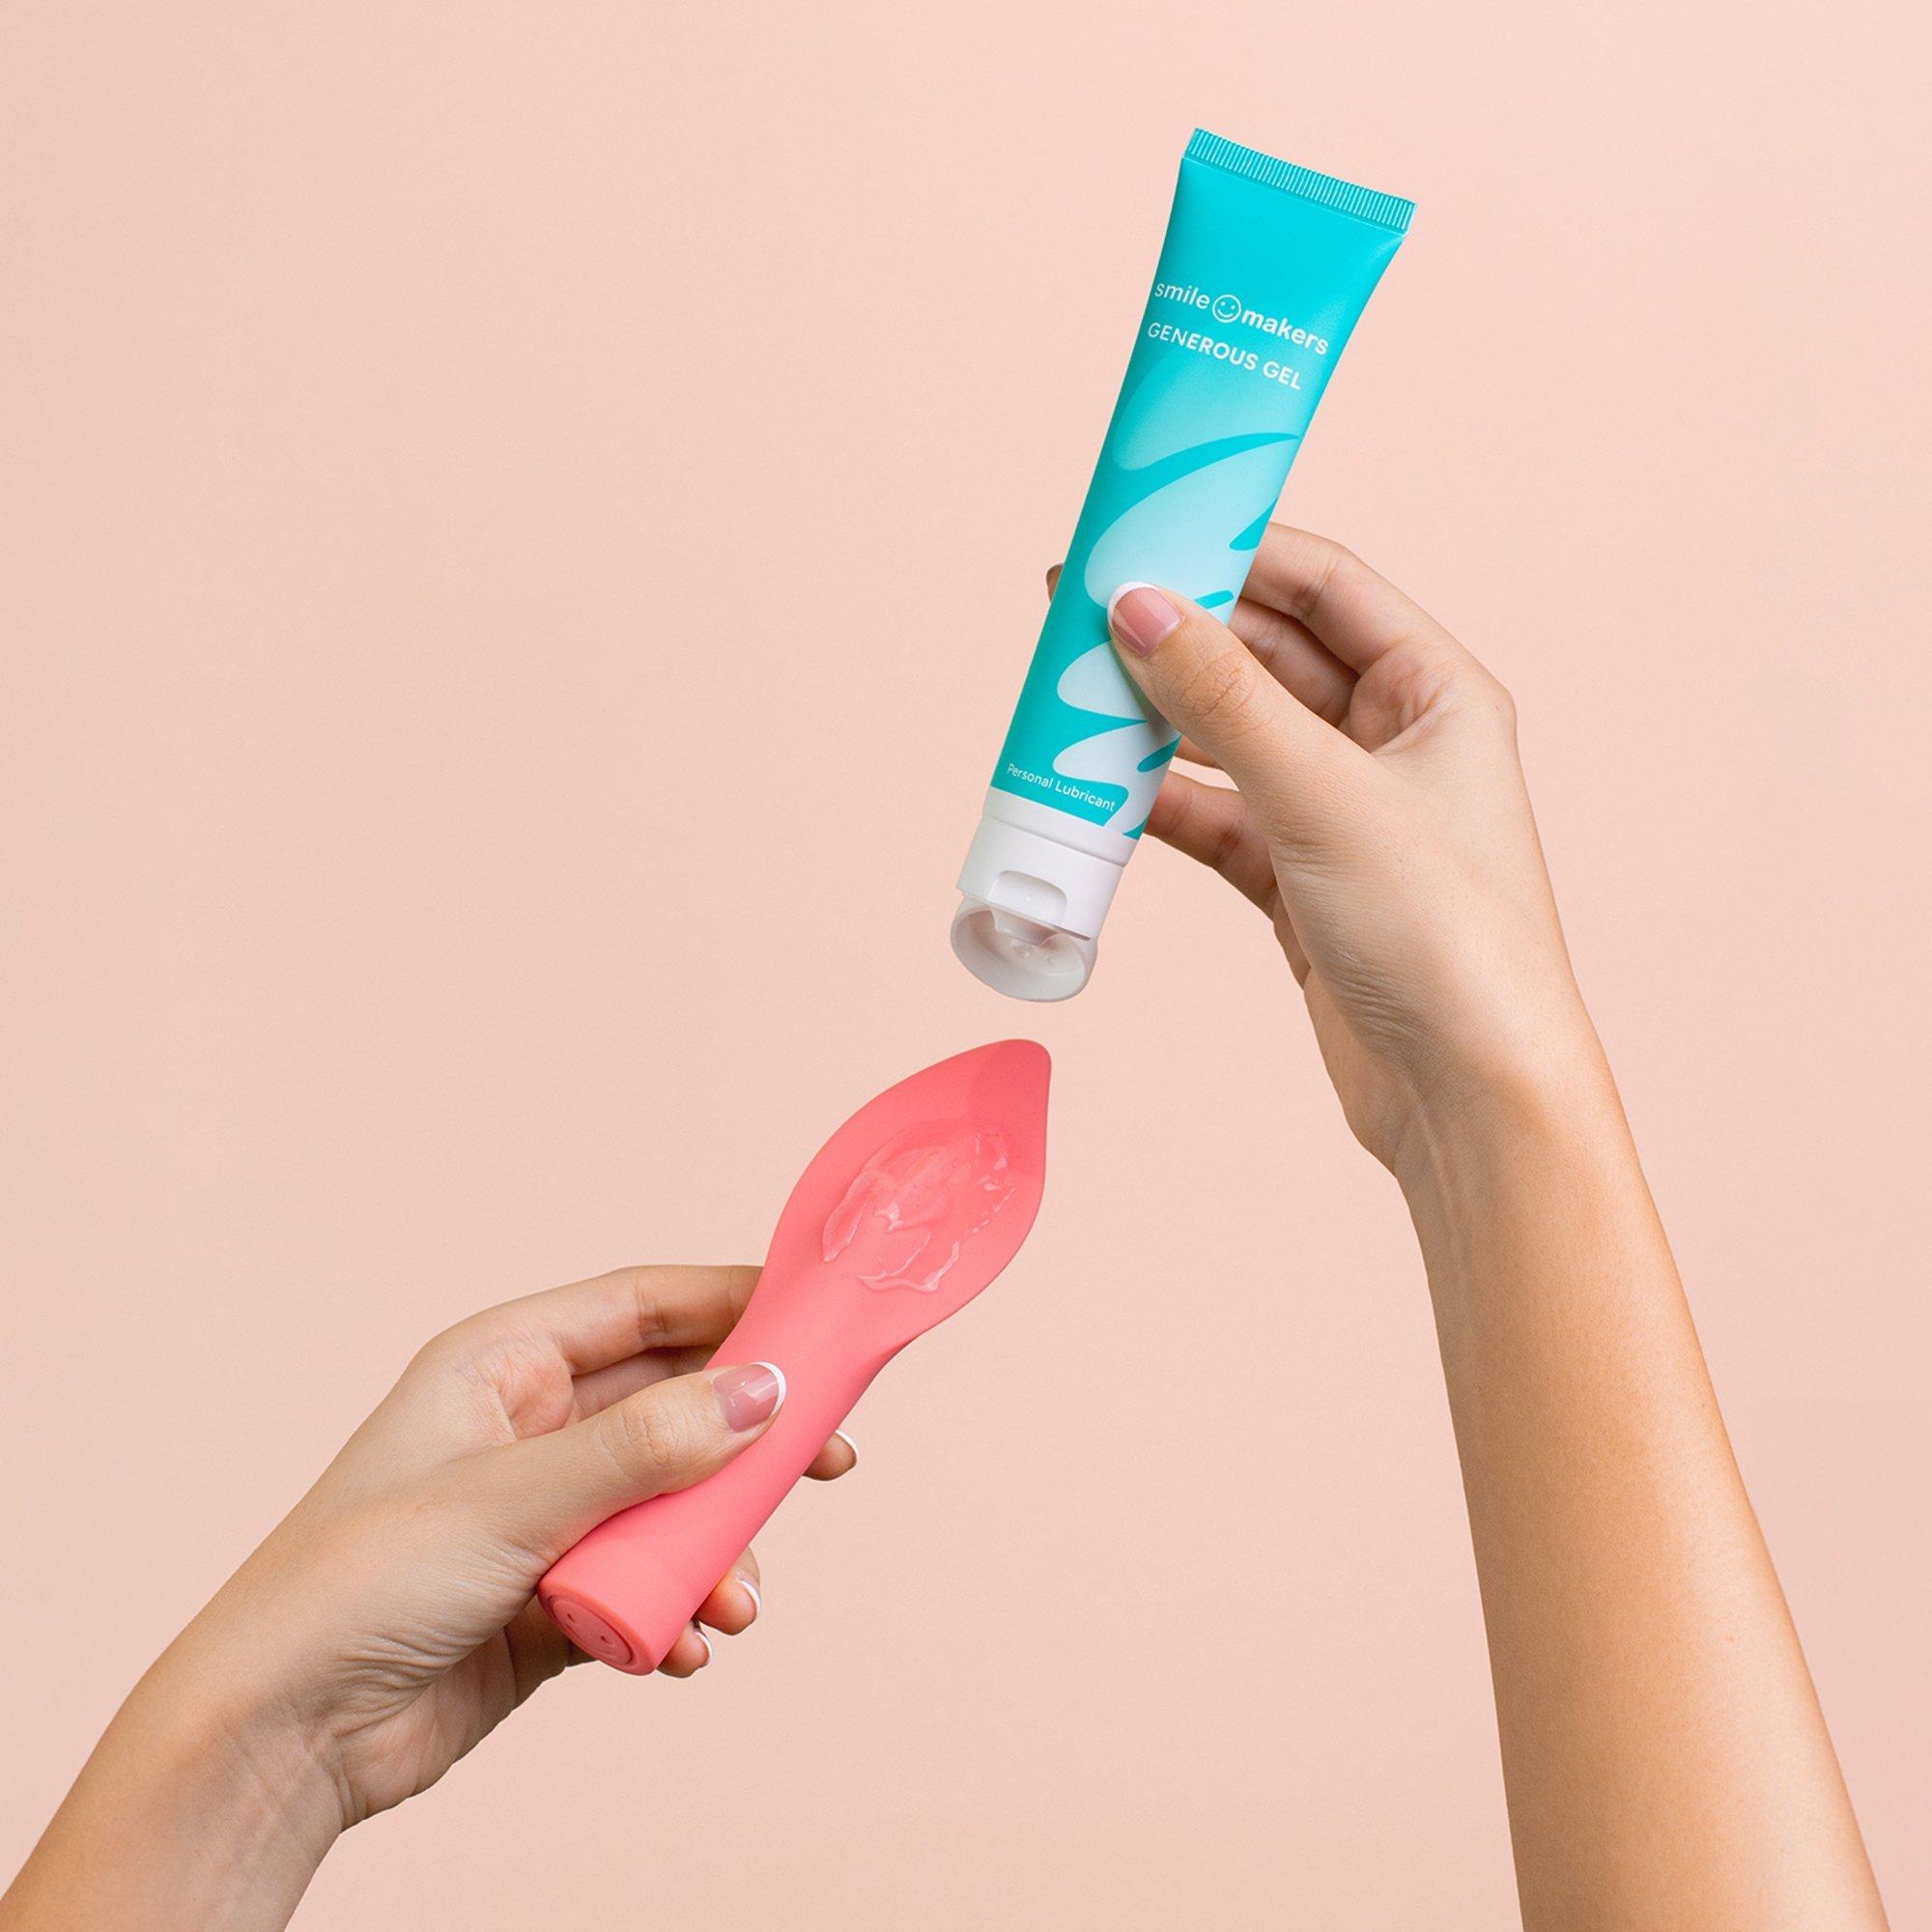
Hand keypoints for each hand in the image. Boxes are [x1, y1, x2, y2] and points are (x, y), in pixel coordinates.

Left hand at [144, 1265, 853, 1829]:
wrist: (278, 1738)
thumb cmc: (357, 1585)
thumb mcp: (513, 1498)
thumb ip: (645, 1446)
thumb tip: (762, 1394)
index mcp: (502, 1365)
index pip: (643, 1307)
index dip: (733, 1304)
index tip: (819, 1322)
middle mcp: (529, 1429)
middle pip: (674, 1406)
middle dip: (748, 1440)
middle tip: (828, 1459)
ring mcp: (544, 1516)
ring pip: (672, 1504)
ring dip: (717, 1547)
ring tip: (738, 1598)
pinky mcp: (554, 1599)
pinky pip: (647, 1584)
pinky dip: (677, 1609)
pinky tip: (682, 1646)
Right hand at [1087, 529, 1603, 1170]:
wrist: (1467, 1094)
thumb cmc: (1442, 934)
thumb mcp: (1322, 794)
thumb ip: (1222, 697)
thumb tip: (1136, 606)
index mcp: (1435, 691)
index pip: (1322, 584)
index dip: (1232, 551)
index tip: (1142, 534)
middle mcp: (1393, 742)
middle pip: (1266, 657)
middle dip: (1179, 638)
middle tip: (1080, 619)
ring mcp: (1342, 814)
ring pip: (1232, 739)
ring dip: (1159, 722)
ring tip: (1073, 700)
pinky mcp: (1301, 882)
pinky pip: (1218, 817)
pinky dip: (1162, 803)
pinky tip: (1102, 792)